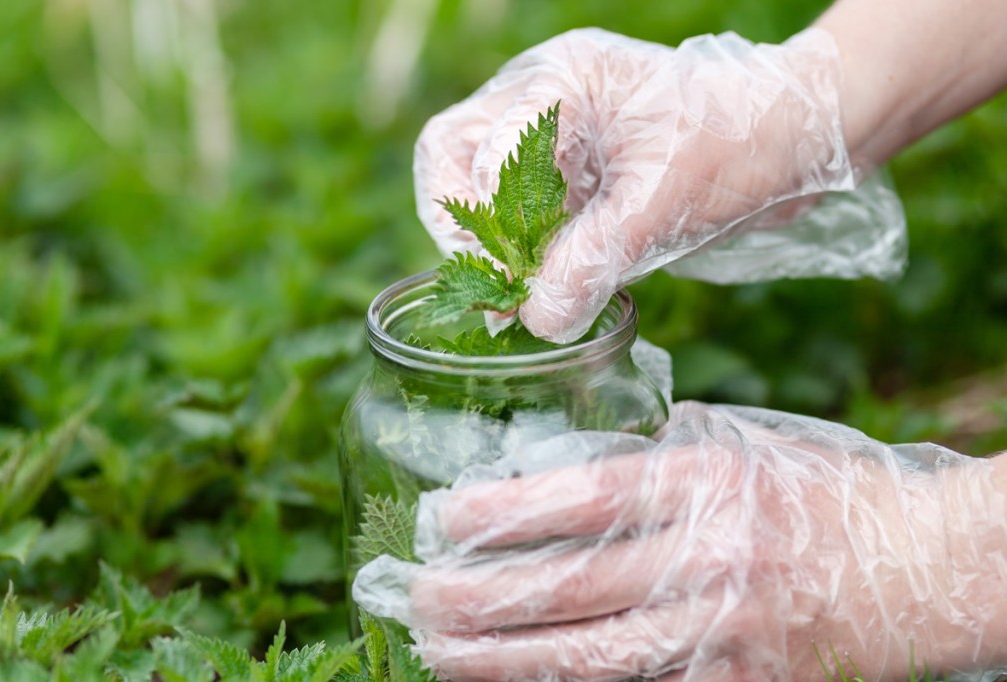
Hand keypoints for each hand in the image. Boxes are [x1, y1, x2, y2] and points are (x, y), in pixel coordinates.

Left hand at [354, 401, 1006, 680]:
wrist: (917, 567)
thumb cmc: (818, 493)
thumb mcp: (736, 448)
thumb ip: (651, 462)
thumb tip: (553, 474)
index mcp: (705, 482)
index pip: (582, 499)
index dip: (503, 513)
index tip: (442, 517)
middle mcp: (710, 558)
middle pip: (570, 588)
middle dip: (478, 598)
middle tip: (414, 597)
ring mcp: (725, 631)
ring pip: (590, 658)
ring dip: (502, 659)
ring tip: (438, 649)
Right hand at [415, 28, 866, 342]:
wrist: (795, 140)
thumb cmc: (740, 142)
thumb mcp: (667, 203)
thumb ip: (597, 258)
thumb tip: (537, 319)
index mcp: (560, 84)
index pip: (470, 145)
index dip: (478, 212)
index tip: (513, 266)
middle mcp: (541, 103)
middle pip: (450, 157)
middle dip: (463, 224)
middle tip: (499, 279)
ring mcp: (553, 140)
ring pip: (477, 189)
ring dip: (492, 245)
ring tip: (520, 294)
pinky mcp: (572, 178)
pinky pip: (520, 216)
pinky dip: (524, 255)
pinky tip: (547, 289)